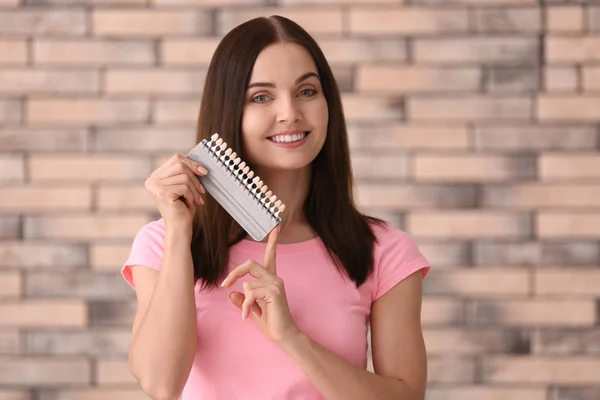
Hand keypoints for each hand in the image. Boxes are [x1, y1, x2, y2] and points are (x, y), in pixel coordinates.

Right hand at [144, 153, 207, 230]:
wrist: (180, 226)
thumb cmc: (184, 206)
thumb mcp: (186, 184)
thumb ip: (187, 168)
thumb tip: (195, 147)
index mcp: (157, 175)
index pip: (176, 159)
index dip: (192, 163)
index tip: (204, 172)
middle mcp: (152, 179)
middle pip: (180, 164)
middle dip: (195, 177)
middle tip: (202, 191)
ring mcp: (155, 186)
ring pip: (184, 176)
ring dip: (195, 188)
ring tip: (196, 199)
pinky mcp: (162, 193)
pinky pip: (184, 186)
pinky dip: (191, 195)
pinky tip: (190, 203)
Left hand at [221, 225, 300, 346]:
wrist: (285, 337)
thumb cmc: (271, 324)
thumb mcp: (251, 310)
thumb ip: (242, 300)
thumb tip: (231, 293)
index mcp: (270, 280)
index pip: (270, 256)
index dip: (272, 241)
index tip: (276, 226)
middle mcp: (275, 278)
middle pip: (250, 264)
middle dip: (234, 273)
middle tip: (224, 285)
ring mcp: (276, 284)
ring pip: (248, 282)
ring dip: (242, 300)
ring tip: (245, 314)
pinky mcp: (275, 292)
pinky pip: (250, 292)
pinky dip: (244, 305)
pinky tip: (246, 315)